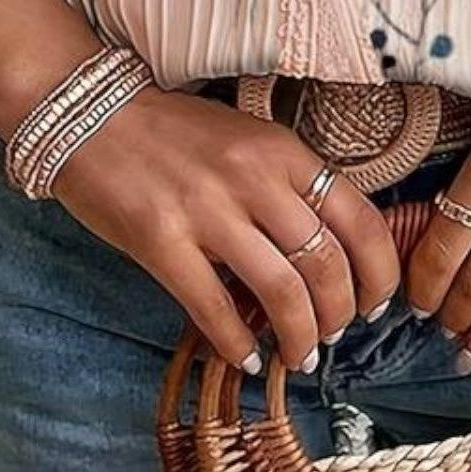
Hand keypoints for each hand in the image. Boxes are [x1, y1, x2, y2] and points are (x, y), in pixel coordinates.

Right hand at [49, 86, 401, 372]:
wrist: (92, 114)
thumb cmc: (173, 133)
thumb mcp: (246, 140)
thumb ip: (287, 185)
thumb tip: (330, 253)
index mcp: (282, 151)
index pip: (359, 219)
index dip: (378, 272)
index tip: (376, 302)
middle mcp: (252, 178)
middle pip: (325, 264)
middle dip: (339, 314)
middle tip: (332, 335)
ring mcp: (206, 210)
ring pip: (281, 291)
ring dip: (298, 337)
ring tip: (299, 356)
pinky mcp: (161, 241)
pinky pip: (215, 308)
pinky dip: (238, 343)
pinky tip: (245, 357)